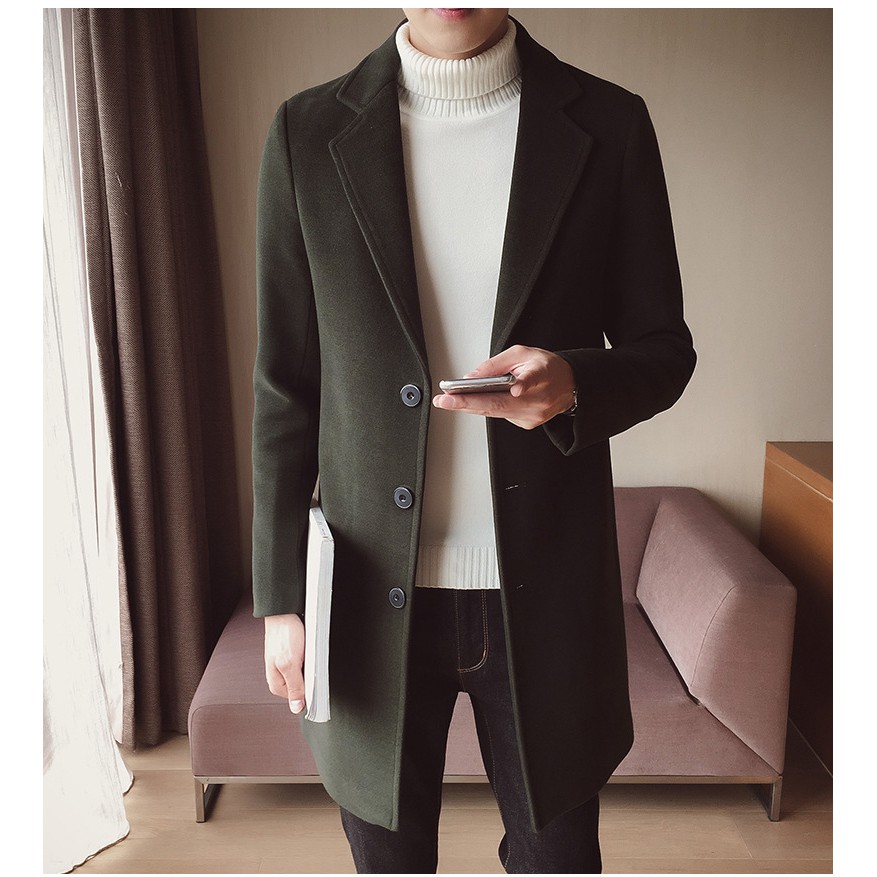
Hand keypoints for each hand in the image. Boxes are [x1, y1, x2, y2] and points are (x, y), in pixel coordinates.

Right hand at [264, 614, 305, 713]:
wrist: (283, 613)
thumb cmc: (283, 634)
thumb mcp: (290, 664)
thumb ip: (294, 687)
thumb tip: (296, 708)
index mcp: (276, 684)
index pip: (298, 699)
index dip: (309, 691)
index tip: (315, 681)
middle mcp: (279, 677)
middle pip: (302, 687)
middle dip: (310, 677)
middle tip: (311, 663)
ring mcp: (285, 667)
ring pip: (304, 675)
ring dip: (310, 666)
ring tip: (308, 653)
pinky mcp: (291, 657)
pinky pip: (304, 664)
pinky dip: (309, 658)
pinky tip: (308, 650)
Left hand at [432, 345, 575, 429]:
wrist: (568, 385)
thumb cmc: (545, 367)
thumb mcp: (521, 354)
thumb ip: (496, 364)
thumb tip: (470, 378)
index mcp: (542, 375)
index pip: (533, 379)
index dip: (524, 384)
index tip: (516, 388)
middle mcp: (539, 399)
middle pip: (500, 404)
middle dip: (468, 402)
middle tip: (445, 400)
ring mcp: (533, 415)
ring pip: (495, 412)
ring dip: (470, 406)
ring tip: (449, 400)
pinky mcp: (528, 424)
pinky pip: (500, 415)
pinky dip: (484, 407)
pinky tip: (470, 402)